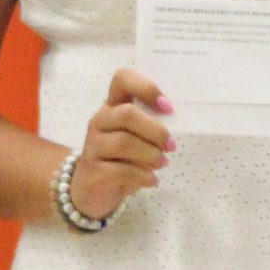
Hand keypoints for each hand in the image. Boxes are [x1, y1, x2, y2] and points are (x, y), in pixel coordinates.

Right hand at [68, 67, 173, 220]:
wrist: (92, 190)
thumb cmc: (122, 159)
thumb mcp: (138, 138)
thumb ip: (152, 126)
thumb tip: (177, 127)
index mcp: (114, 106)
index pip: (123, 79)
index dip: (146, 88)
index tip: (167, 106)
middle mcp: (100, 121)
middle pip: (127, 114)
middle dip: (156, 130)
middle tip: (170, 146)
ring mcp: (93, 146)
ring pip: (124, 142)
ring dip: (151, 154)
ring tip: (162, 163)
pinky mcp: (92, 170)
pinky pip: (121, 170)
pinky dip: (143, 175)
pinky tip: (152, 180)